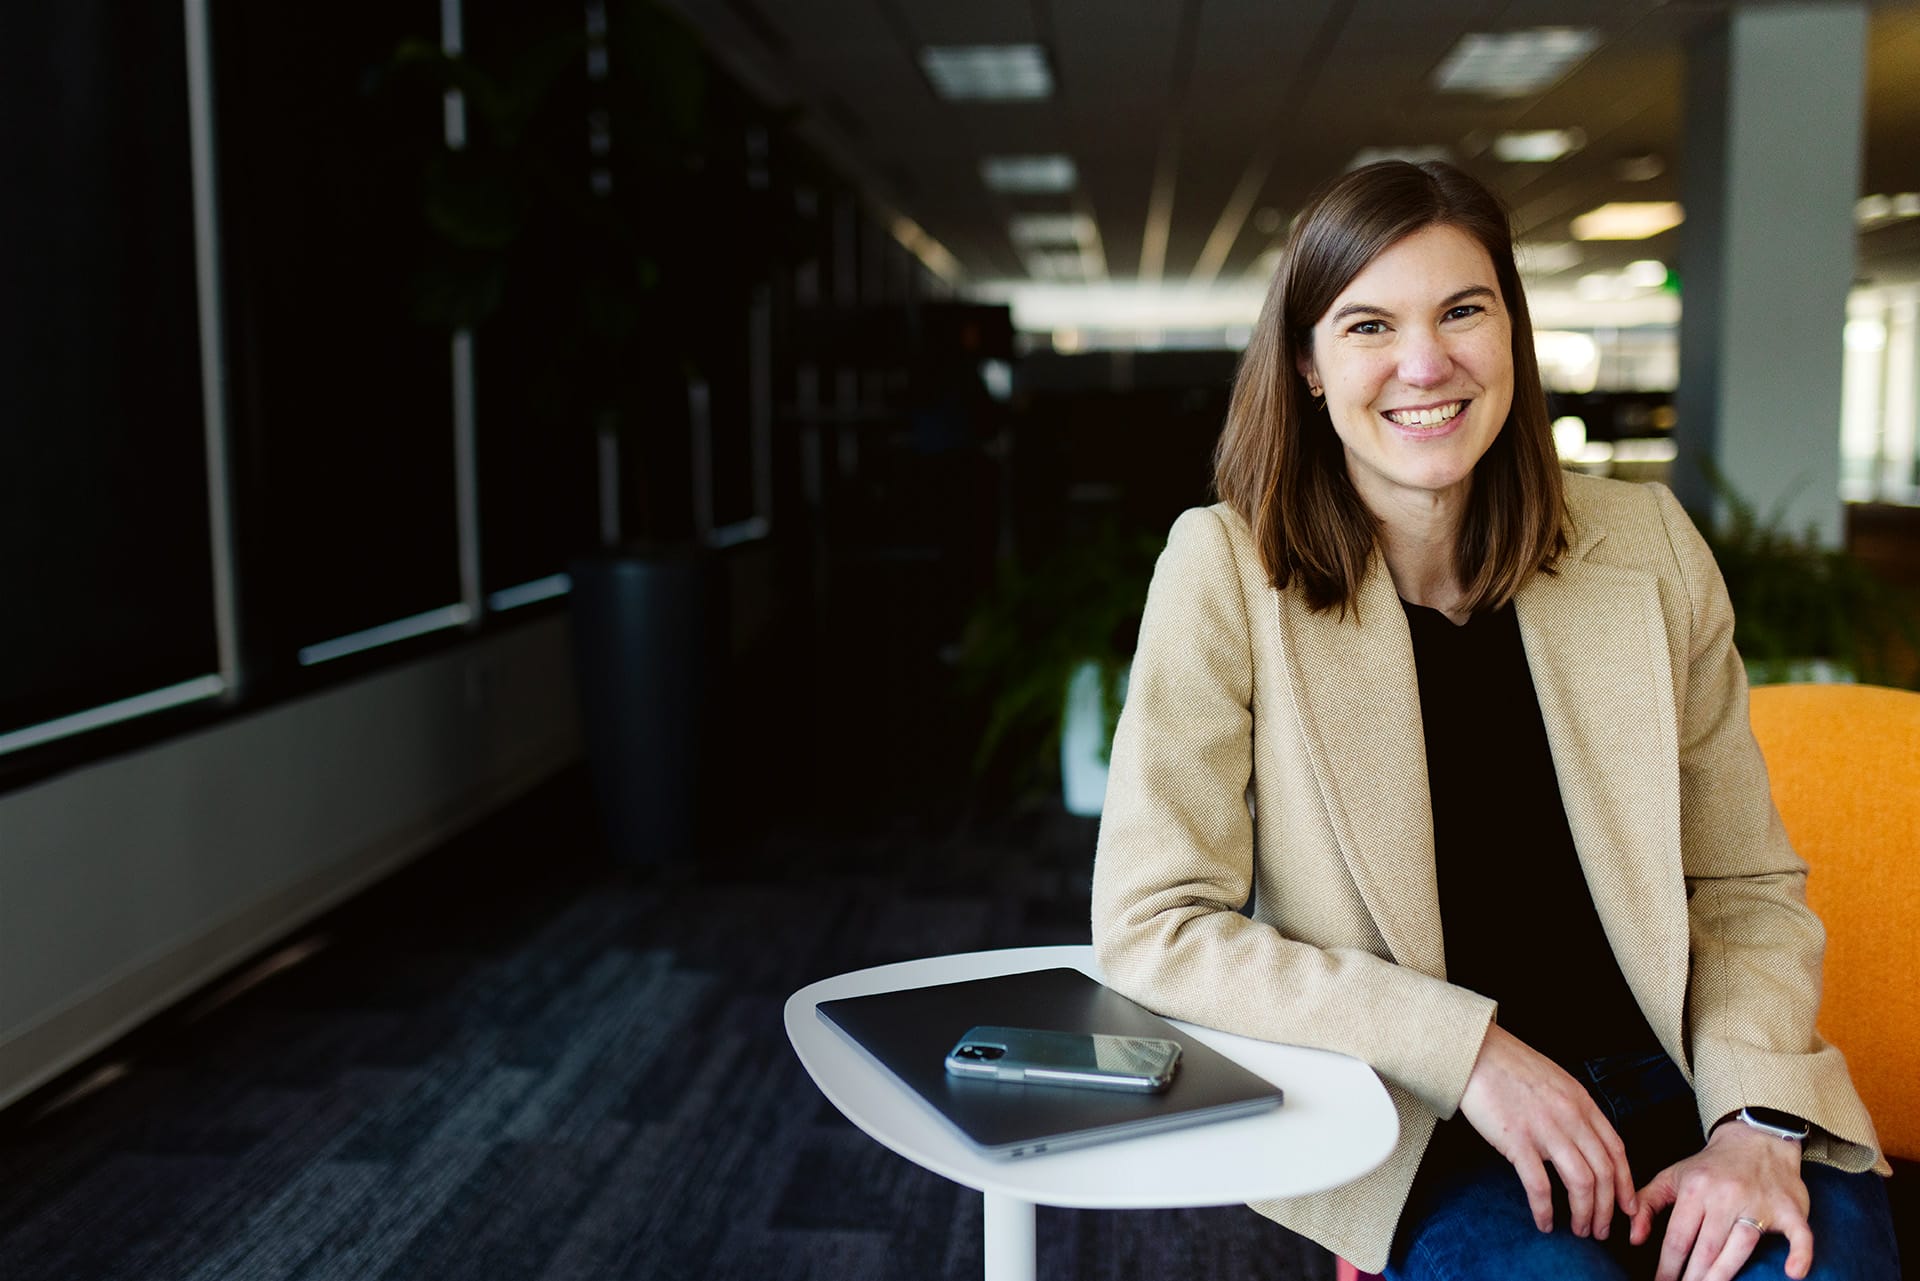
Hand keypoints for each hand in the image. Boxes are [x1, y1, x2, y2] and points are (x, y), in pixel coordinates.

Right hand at [1457, 1023, 1637, 1239]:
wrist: (1475, 1053)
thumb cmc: (1510, 1065)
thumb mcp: (1556, 1080)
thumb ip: (1574, 1108)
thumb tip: (1584, 1140)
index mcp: (1582, 1102)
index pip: (1616, 1151)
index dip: (1625, 1185)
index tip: (1627, 1208)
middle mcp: (1570, 1117)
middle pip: (1603, 1173)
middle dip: (1607, 1209)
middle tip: (1602, 1230)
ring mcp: (1545, 1129)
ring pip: (1581, 1183)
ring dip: (1584, 1214)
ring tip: (1579, 1230)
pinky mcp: (1517, 1141)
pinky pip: (1540, 1186)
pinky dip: (1546, 1210)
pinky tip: (1545, 1222)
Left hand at [1630, 1122, 1811, 1280]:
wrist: (1755, 1138)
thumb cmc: (1710, 1166)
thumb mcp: (1672, 1176)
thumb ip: (1646, 1203)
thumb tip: (1634, 1239)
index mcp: (1695, 1189)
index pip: (1678, 1237)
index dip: (1668, 1266)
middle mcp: (1725, 1196)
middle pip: (1707, 1248)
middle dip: (1693, 1277)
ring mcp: (1759, 1203)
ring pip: (1741, 1246)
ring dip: (1724, 1275)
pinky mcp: (1790, 1209)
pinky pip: (1798, 1234)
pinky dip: (1799, 1253)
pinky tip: (1793, 1273)